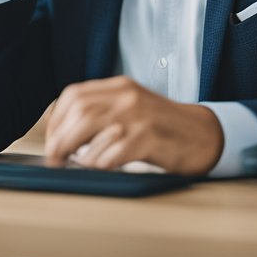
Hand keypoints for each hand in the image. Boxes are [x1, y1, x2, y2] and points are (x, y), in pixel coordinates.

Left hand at [44, 76, 223, 175]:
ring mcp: (139, 116)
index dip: (57, 120)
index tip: (52, 140)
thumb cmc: (165, 127)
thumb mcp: (133, 107)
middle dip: (58, 138)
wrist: (204, 135)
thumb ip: (105, 112)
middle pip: (78, 111)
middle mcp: (128, 96)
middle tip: (54, 159)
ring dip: (74, 152)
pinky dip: (98, 164)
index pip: (74, 95)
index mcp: (120, 87)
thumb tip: (64, 135)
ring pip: (90, 127)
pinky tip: (97, 170)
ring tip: (69, 166)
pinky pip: (113, 152)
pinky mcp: (149, 138)